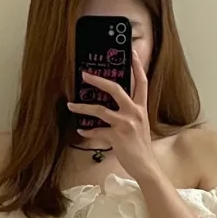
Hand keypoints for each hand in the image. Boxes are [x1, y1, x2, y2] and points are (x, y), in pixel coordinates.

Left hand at [67, 48, 159, 183]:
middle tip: (85, 75)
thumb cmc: (141, 146)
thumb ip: (130, 112)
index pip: (142, 82)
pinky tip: (81, 130)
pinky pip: (96, 131)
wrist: (145, 165)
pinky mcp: (116, 136)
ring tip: (71, 105)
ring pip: (100, 110)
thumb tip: (114, 105)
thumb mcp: (140, 124)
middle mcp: (134, 112)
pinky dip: (87, 131)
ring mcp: (125, 124)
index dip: (137, 66)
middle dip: (98, 80)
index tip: (132, 52)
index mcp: (141, 107)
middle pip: (115, 89)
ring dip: (82, 106)